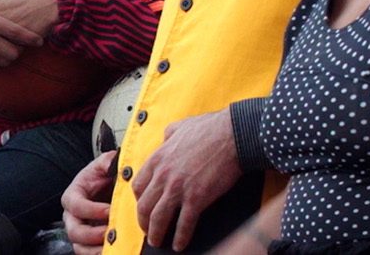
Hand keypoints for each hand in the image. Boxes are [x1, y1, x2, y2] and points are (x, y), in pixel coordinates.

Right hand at [61, 150, 117, 253]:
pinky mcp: (87, 242)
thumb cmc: (104, 177)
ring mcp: (79, 231)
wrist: (107, 188)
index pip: (76, 205)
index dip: (91, 210)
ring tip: (113, 247)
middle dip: (92, 234)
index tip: (110, 210)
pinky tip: (114, 251)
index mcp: (73, 195)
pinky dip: (98, 254)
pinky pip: (87, 253)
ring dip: (95, 249)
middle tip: (110, 233)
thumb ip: (109, 162)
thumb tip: (115, 162)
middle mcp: (72, 216)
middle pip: (73, 230)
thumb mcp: (106, 165)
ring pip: (79, 246)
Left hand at [132, 109, 242, 250]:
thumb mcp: (179, 127)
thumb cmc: (209, 129)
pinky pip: (184, 223)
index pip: (137, 186)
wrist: (231, 135)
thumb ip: (168, 135)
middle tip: (147, 230)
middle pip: (143, 205)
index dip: (138, 200)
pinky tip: (180, 244)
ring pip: (158, 218)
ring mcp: (178, 188)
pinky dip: (180, 237)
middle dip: (143, 222)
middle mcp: (163, 175)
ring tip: (158, 242)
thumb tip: (166, 138)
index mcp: (158, 159)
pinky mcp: (197, 198)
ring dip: (156, 233)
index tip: (143, 207)